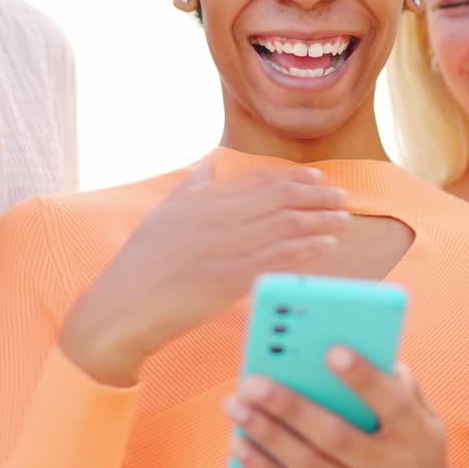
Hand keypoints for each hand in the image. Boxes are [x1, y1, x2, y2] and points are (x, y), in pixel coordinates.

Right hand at [61, 159, 350, 385]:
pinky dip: (307, 248)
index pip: (260, 182)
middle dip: (316, 197)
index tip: (318, 180)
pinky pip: (279, 257)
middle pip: (280, 199)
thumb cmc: (140, 263)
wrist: (124, 306)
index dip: (294, 179)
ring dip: (319, 219)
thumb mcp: (162, 214)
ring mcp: (227, 246)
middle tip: (343, 197)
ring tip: (344, 218)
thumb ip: (191, 187)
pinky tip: (326, 245)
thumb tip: (208, 162)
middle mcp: (219, 217)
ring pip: (285, 225)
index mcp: (204, 199)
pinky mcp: (233, 277)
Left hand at [226, 347, 453, 467]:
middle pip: (336, 438)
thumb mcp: (425, 416)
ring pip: (307, 466)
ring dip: (266, 436)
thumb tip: (353, 348)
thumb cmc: (415, 446)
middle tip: (253, 382)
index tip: (332, 350)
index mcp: (415, 435)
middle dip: (291, 409)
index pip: (392, 403)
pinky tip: (239, 444)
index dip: (363, 379)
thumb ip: (398, 384)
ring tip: (235, 406)